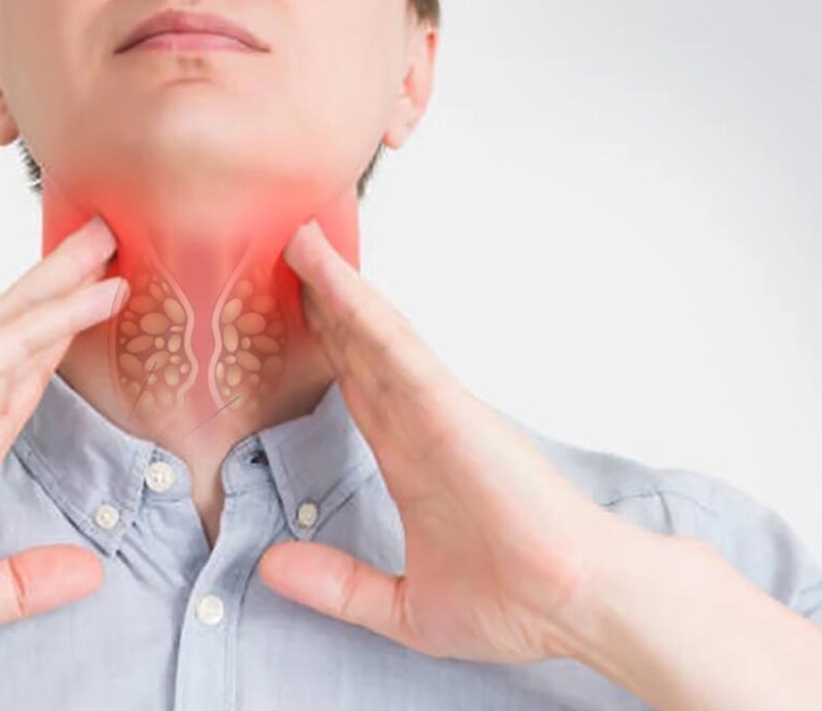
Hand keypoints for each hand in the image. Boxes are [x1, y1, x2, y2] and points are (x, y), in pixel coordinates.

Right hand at [0, 215, 127, 647]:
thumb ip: (26, 584)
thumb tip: (92, 575)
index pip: (26, 379)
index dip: (61, 341)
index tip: (93, 309)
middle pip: (28, 333)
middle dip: (65, 287)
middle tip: (107, 245)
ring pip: (22, 320)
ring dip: (66, 278)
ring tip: (107, 236)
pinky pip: (15, 340)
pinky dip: (58, 313)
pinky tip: (100, 290)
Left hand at [257, 220, 638, 662]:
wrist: (578, 607)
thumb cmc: (518, 606)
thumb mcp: (401, 606)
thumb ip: (336, 584)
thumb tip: (271, 566)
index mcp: (413, 466)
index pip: (359, 394)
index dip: (327, 354)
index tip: (290, 321)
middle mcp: (421, 429)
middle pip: (361, 354)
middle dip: (324, 308)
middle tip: (284, 259)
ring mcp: (436, 413)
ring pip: (375, 338)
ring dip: (336, 289)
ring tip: (298, 241)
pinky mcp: (450, 409)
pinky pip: (397, 351)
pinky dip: (362, 310)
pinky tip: (329, 277)